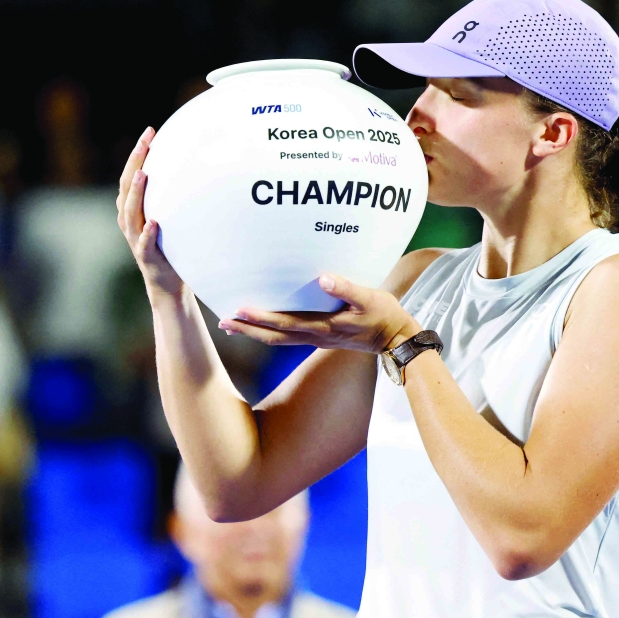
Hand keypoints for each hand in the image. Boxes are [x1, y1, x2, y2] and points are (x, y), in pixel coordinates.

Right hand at [116, 127, 185, 301]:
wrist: (168, 284)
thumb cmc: (171, 247)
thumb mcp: (171, 219)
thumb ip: (174, 199)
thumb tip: (199, 170)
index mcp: (133, 210)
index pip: (132, 176)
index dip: (138, 154)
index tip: (150, 132)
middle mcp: (130, 221)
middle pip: (127, 187)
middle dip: (135, 162)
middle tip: (145, 141)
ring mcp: (136, 239)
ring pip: (130, 213)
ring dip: (136, 193)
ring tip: (143, 175)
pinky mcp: (147, 257)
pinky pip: (144, 244)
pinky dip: (147, 233)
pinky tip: (153, 222)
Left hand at [219, 274, 421, 353]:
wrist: (396, 338)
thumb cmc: (384, 315)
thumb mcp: (370, 298)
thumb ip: (347, 288)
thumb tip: (323, 278)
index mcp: (324, 327)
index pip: (285, 324)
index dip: (261, 318)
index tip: (239, 311)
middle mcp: (316, 336)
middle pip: (274, 336)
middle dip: (248, 330)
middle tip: (222, 322)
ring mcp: (318, 339)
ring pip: (279, 339)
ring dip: (254, 332)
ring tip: (233, 325)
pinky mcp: (321, 337)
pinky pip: (289, 336)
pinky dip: (270, 331)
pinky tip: (263, 325)